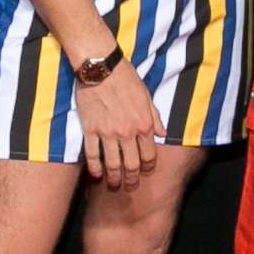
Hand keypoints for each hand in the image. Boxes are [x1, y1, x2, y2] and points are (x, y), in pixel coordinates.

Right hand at [76, 59, 162, 189]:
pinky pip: (92, 154)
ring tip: (114, 184)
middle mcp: (127, 132)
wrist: (101, 67)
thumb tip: (163, 133)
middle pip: (131, 164)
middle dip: (132, 179)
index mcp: (143, 124)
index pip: (149, 154)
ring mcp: (107, 132)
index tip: (145, 172)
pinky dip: (94, 167)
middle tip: (130, 186)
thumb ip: (155, 117)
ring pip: (112, 163)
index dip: (148, 167)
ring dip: (114, 178)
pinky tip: (96, 175)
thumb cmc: (125, 77)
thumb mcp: (146, 95)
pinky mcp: (90, 129)